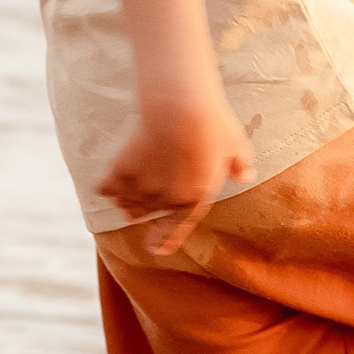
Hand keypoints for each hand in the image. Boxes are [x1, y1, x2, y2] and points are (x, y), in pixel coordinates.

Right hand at [97, 93, 254, 256]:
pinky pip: (107, 189)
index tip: (156, 249)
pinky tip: (111, 180)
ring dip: (127, 201)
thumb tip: (245, 176)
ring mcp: (142, 188)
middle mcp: (167, 199)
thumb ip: (241, 165)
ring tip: (129, 189)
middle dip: (145, 210)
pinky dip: (108, 186)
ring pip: (127, 205)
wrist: (178, 104)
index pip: (176, 229)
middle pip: (147, 215)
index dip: (165, 241)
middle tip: (145, 196)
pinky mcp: (122, 172)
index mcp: (195, 198)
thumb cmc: (212, 122)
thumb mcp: (236, 145)